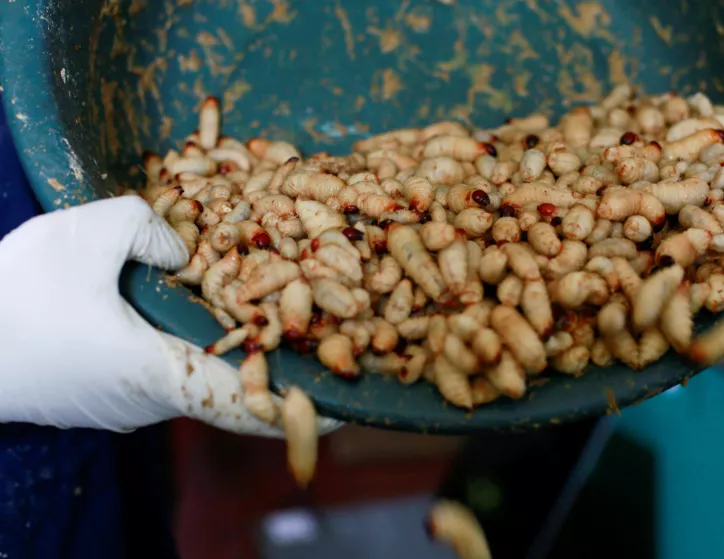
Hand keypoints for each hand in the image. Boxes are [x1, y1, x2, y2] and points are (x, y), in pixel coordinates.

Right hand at [0, 196, 340, 436]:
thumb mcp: (83, 236)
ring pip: (198, 371)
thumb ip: (149, 228)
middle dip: (277, 362)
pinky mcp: (106, 388)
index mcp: (157, 374)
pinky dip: (196, 341)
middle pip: (232, 385)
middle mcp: (150, 399)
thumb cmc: (11, 299)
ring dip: (235, 347)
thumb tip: (185, 249)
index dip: (302, 407)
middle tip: (323, 336)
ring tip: (275, 311)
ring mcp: (127, 399)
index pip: (248, 403)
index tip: (347, 410)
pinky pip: (165, 364)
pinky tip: (204, 308)